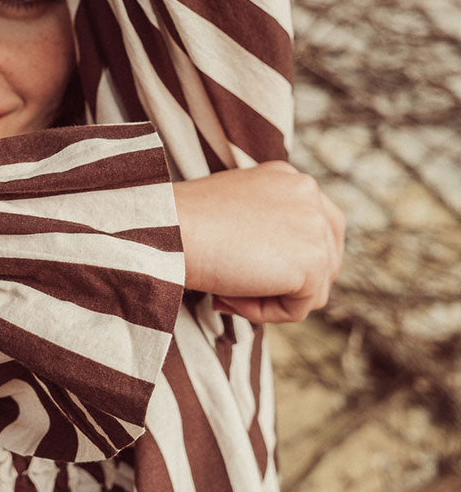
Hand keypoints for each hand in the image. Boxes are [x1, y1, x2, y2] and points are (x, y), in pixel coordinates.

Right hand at [173, 161, 344, 324]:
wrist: (168, 229)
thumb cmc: (182, 223)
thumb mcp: (232, 210)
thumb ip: (264, 224)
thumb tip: (278, 265)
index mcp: (289, 179)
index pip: (315, 229)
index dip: (285, 261)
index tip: (243, 270)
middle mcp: (309, 194)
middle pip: (322, 260)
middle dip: (283, 284)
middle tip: (234, 287)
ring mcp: (316, 227)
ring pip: (312, 288)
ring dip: (269, 300)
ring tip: (226, 291)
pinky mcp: (313, 262)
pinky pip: (299, 308)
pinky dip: (264, 313)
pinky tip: (228, 296)